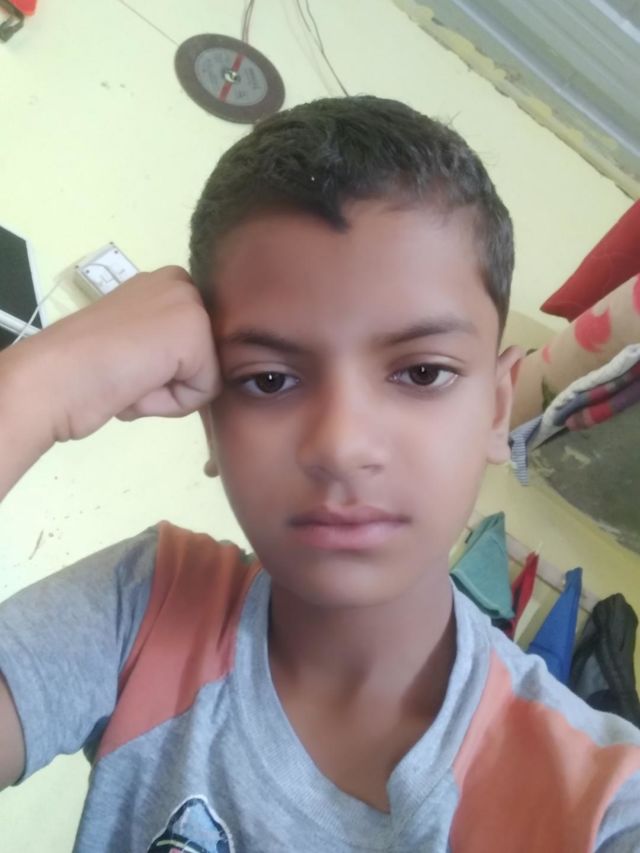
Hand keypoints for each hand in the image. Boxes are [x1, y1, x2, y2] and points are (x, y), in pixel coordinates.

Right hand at [7, 266, 219, 442]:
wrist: (55, 377)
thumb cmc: (82, 368)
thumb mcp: (132, 340)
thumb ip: (161, 343)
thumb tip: (182, 366)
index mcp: (164, 283)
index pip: (195, 345)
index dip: (163, 368)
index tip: (125, 362)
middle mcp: (180, 284)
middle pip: (205, 359)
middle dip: (169, 380)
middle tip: (126, 372)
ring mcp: (190, 304)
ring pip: (205, 376)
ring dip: (167, 393)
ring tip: (129, 378)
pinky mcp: (195, 331)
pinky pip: (203, 392)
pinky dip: (170, 403)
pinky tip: (136, 384)